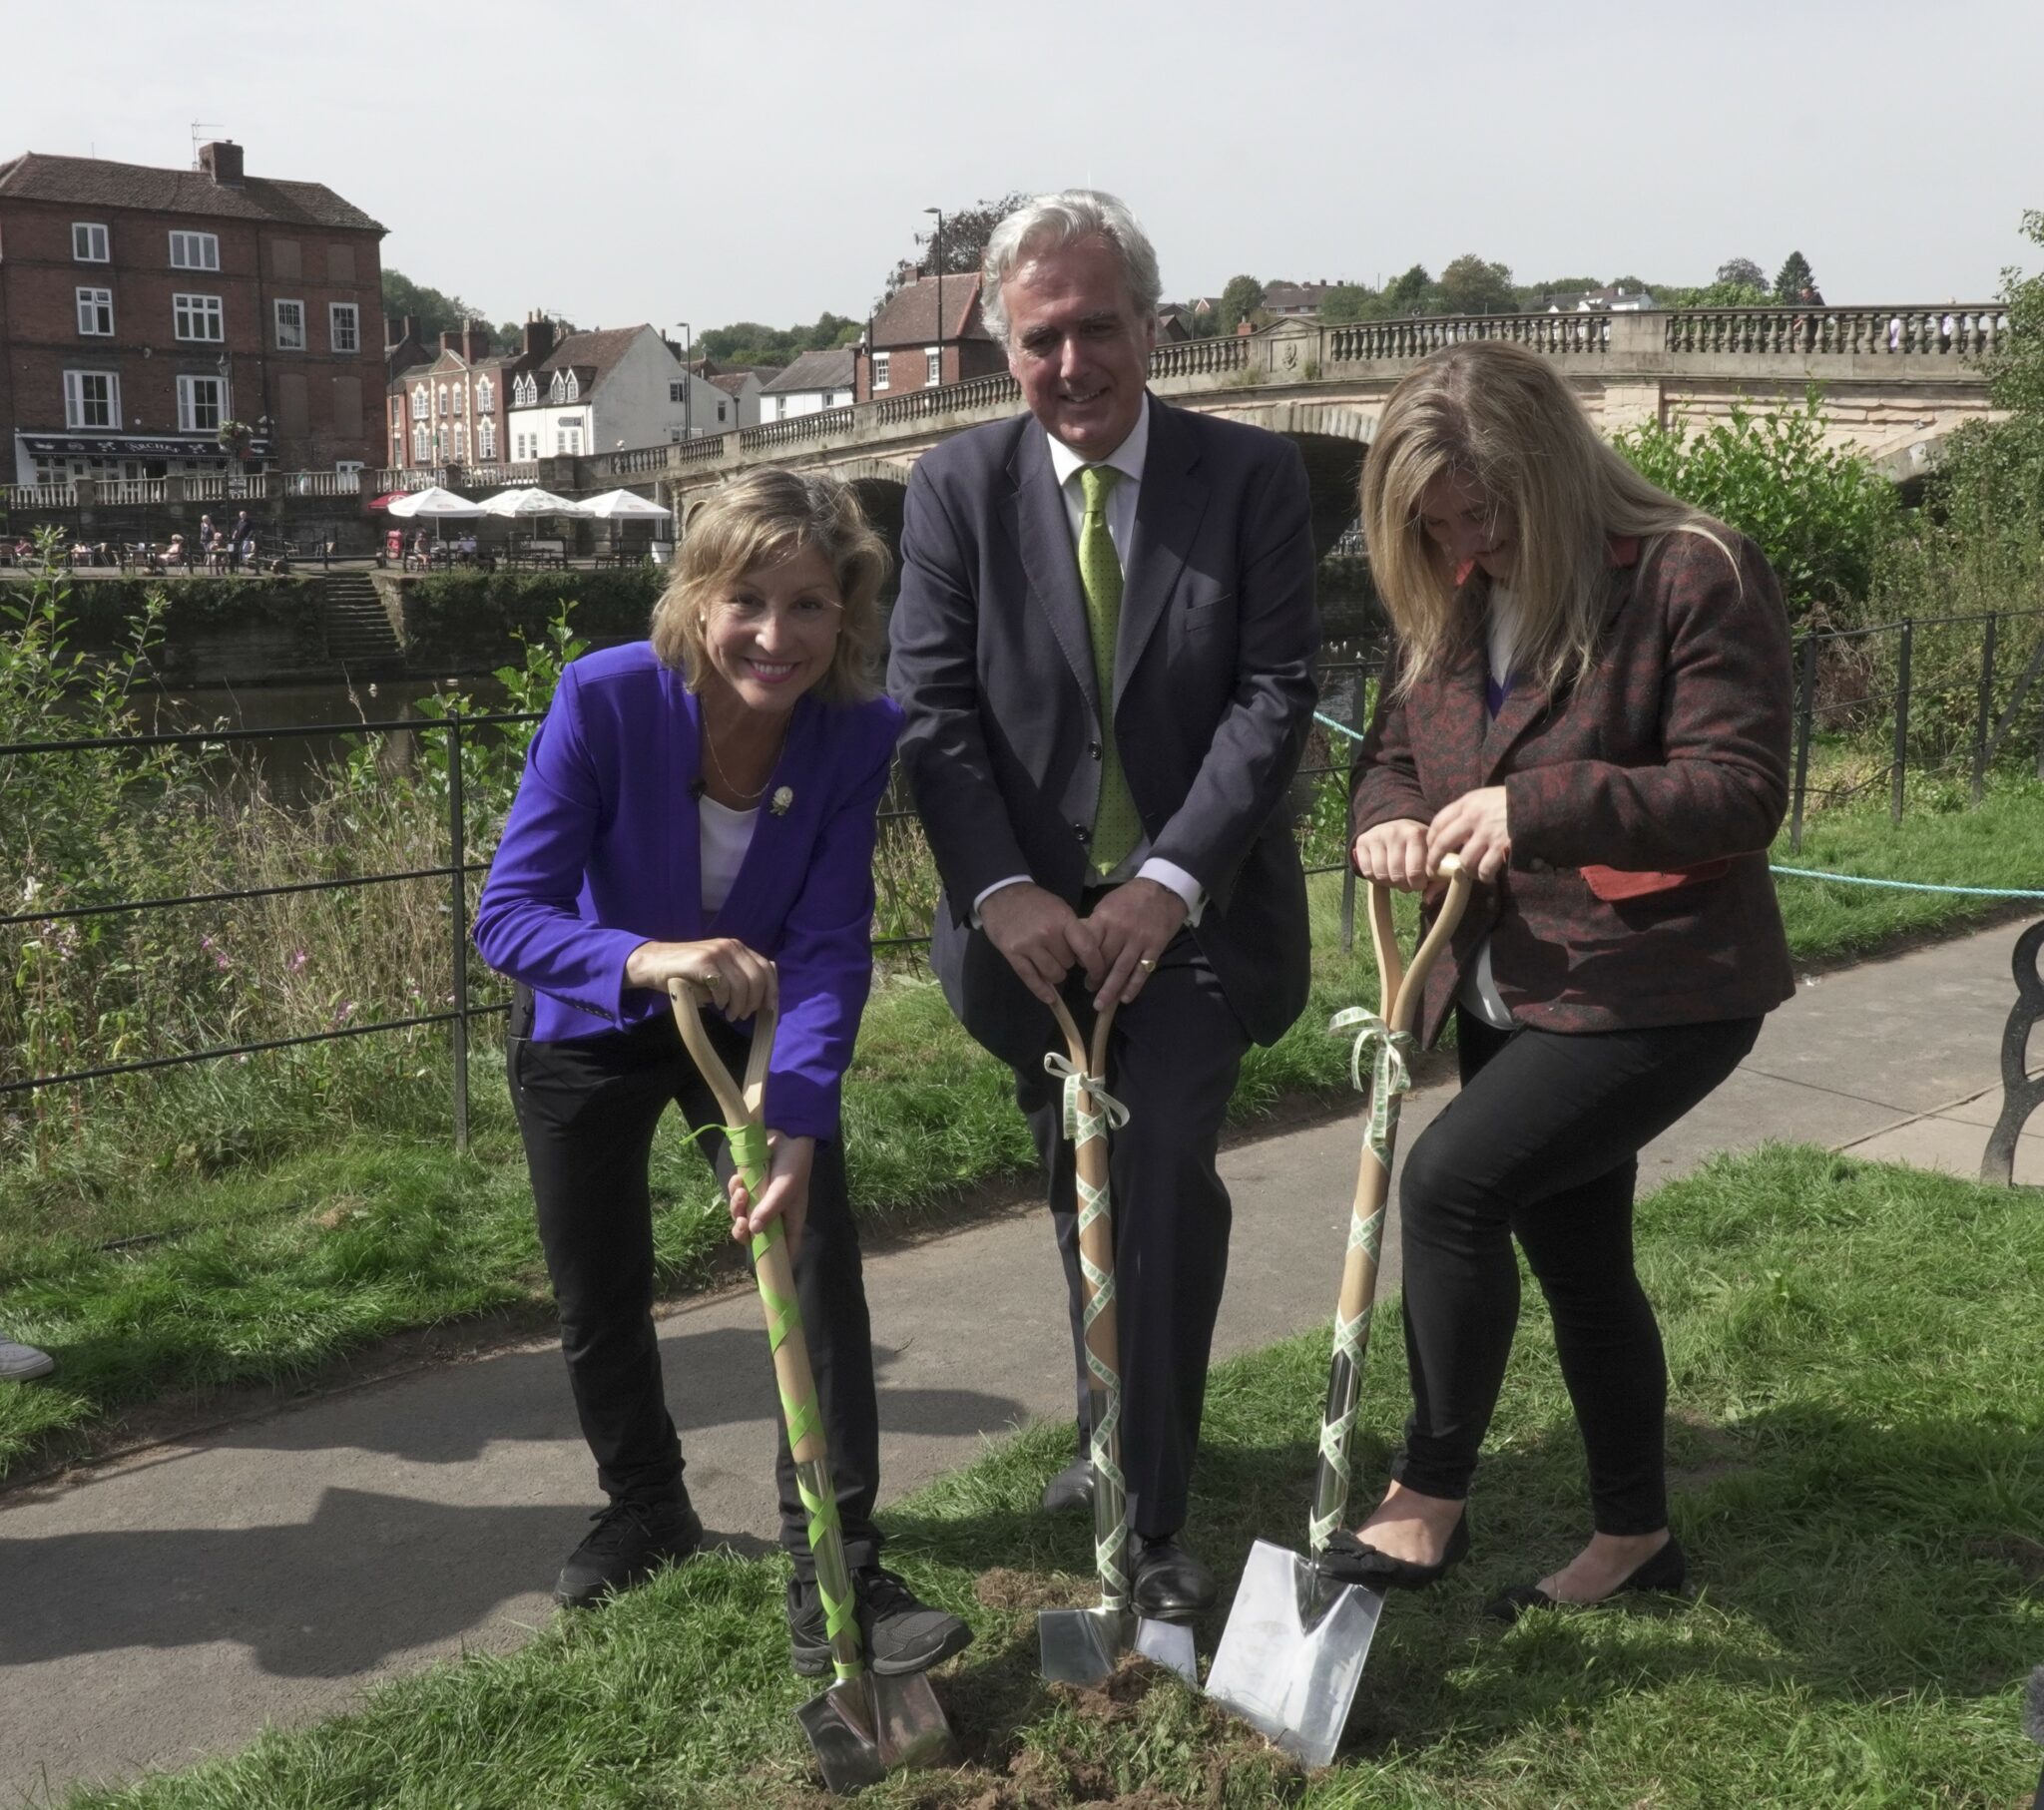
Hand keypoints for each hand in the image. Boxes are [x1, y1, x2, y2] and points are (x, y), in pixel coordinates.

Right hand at [626, 936, 775, 1021]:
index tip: (769, 1009)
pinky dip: (723, 1000)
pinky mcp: (703, 961)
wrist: (654, 963)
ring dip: (739, 1005)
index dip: (772, 990)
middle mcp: (731, 946)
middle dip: (754, 1001)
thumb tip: (763, 994)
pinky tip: (716, 1004)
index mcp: (737, 948)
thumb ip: (738, 976)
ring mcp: (717, 952)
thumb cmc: (687, 973)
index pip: (766, 967)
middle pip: (758, 977)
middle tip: (743, 1015)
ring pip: (742, 984)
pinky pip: (723, 986)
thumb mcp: (718, 972)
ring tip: (730, 1014)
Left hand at [725, 1131, 813, 1255]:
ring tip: (741, 1190)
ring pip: (741, 1216)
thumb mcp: (785, 1188)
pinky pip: (736, 1197)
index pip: (784, 1249)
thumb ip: (770, 1209)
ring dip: (737, 1206)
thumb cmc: (793, 1165)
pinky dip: (734, 1190)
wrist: (786, 1133)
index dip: (774, 1261)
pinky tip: (739, 1179)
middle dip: (743, 1231)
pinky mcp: (749, 1187)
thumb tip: (754, 1230)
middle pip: (754, 1236)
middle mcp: (773, 1214)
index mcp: (789, 1220)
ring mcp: (759, 1200)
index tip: (762, 1267)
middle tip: (740, 1223)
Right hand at [979, 883, 1097, 1005]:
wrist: (1002, 894)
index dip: (1096, 965)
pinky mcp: (1013, 954)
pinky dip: (1041, 991)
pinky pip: (1031, 979)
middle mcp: (1047, 933)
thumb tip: (1087, 957)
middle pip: (1068, 963)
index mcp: (1063, 920)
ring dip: (1055, 973)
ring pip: (1053, 974)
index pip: (1086, 948)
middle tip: (1059, 954)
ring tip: (1050, 963)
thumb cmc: (1035, 902)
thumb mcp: (1060, 909)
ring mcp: (1029, 945)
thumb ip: (1074, 931)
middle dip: (1067, 962)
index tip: (1099, 974)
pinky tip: (1049, 998)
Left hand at [1083, 878, 1187, 1007]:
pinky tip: (1124, 998)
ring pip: (1121, 970)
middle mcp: (1120, 931)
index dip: (1082, 960)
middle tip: (1089, 988)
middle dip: (1094, 978)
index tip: (1079, 969)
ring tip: (1101, 1004)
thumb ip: (1095, 925)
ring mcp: (1139, 941)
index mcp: (1105, 918)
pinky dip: (1133, 987)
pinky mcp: (1155, 948)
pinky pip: (1142, 972)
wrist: (1164, 889)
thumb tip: (1078, 944)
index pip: (1088, 944)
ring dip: (1109, 989)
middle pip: (1103, 960)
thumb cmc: (1131, 897)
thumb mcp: (1107, 904)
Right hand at [1352, 818, 1432, 891]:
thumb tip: (1427, 900)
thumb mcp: (1430, 855)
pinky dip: (1376, 879)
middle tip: (1409, 883)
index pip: (1415, 871)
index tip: (1421, 883)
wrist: (1394, 824)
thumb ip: (1436, 879)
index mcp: (1415, 834)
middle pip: (1397, 875)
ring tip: (1397, 879)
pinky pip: (1367, 872)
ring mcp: (1376, 836)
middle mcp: (1395, 832)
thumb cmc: (1417, 845)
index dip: (1419, 884)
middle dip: (1405, 886)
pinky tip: (1384, 874)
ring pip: (1381, 875)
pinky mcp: (1362, 842)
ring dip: (1390, 884)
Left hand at [1424, 786, 1511, 881]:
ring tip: (1471, 873)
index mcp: (1468, 802)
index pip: (1438, 822)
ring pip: (1464, 860)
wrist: (1540, 801)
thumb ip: (1468, 811)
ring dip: (1465, 871)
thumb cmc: (1512, 800)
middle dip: (1434, 861)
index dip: (1430, 840)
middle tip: (1432, 871)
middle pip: (1443, 843)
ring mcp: (1488, 832)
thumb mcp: (1486, 797)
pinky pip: (1484, 869)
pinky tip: (1487, 876)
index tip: (1429, 850)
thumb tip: (1450, 832)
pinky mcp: (1502, 846)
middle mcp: (1474, 816)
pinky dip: (1484, 876)